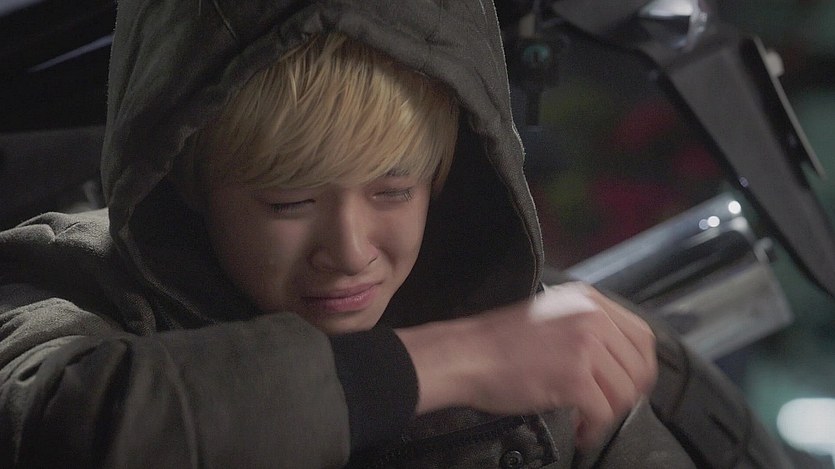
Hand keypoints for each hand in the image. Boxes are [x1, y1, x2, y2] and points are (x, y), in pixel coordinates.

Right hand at [396, 282, 656, 447]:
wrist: (467, 355)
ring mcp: (585, 345)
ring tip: (588, 421)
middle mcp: (592, 317)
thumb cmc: (498, 342)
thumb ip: (584, 326)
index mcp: (588, 300)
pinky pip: (604, 413)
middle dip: (628, 395)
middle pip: (639, 367)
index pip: (643, 336)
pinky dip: (594, 429)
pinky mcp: (574, 376)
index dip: (641, 367)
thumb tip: (616, 358)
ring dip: (610, 414)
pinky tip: (580, 430)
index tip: (630, 384)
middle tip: (608, 408)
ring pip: (625, 393)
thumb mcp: (550, 316)